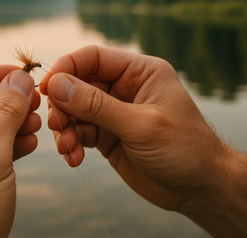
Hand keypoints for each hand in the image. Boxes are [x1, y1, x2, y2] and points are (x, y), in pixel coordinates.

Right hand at [40, 45, 246, 236]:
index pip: (94, 57)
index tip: (46, 88)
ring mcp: (115, 112)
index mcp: (140, 72)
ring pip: (75, 110)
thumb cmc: (184, 149)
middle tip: (57, 125)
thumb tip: (56, 84)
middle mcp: (125, 88)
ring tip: (67, 148)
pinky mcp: (108, 135)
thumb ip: (96, 105)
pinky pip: (80, 132)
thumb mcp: (140, 125)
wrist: (199, 189)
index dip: (66, 67)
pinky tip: (74, 158)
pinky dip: (72, 144)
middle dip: (63, 105)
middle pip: (79, 84)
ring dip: (66, 128)